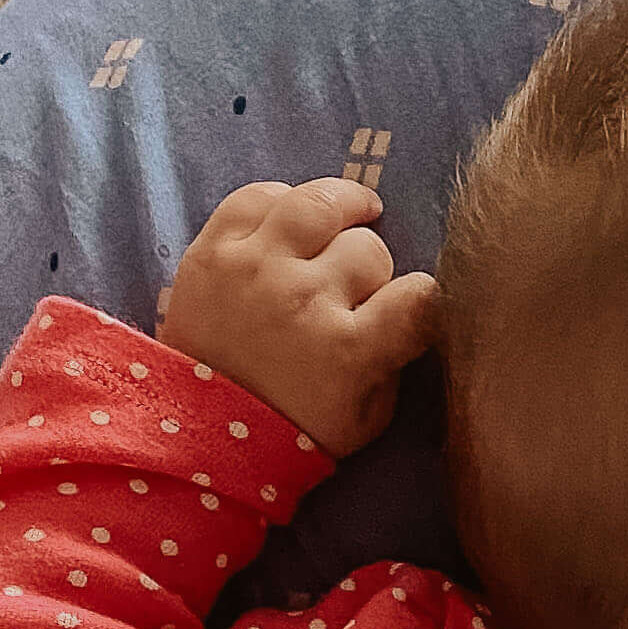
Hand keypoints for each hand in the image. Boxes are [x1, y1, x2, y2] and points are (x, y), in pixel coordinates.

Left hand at [161, 179, 441, 458]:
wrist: (201, 432)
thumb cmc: (293, 429)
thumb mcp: (367, 416)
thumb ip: (394, 360)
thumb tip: (412, 312)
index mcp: (348, 351)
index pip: (419, 296)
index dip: (426, 296)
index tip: (413, 306)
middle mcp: (304, 298)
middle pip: (369, 248)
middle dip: (373, 267)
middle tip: (359, 284)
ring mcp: (255, 268)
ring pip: (320, 203)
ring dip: (343, 205)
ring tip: (353, 212)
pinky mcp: (212, 251)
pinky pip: (257, 196)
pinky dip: (283, 201)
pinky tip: (294, 216)